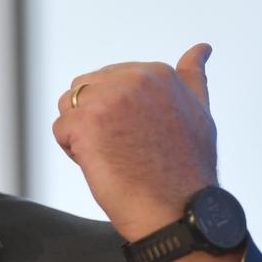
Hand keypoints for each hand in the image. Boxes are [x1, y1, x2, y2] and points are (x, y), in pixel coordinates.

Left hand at [53, 44, 237, 261]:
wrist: (178, 213)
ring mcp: (109, 99)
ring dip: (82, 133)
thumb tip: (201, 48)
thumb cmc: (188, 172)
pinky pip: (61, 130)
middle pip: (85, 90)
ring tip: (115, 156)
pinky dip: (74, 152)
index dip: (119, 113)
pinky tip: (103, 166)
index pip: (110, 80)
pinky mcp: (87, 123)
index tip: (143, 137)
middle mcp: (134, 78)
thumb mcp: (199, 113)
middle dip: (97, 120)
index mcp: (158, 72)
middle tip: (128, 150)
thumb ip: (192, 78)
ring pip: (70, 106)